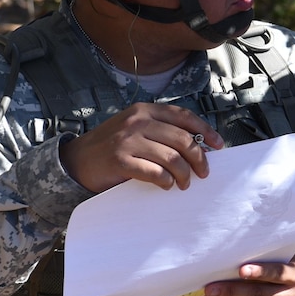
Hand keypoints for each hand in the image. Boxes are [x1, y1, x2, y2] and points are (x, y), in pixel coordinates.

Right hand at [58, 103, 223, 192]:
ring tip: (184, 184)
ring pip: (172, 158)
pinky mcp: (120, 160)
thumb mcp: (136, 129)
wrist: (76, 161)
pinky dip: (166, 181)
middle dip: (199, 159)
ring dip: (184, 174)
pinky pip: (155, 172)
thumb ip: (161, 132)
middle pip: (183, 139)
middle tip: (203, 173)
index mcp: (145, 110)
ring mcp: (128, 140)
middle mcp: (137, 121)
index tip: (219, 145)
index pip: (184, 116)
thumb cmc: (112, 147)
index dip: (205, 130)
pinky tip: (167, 185)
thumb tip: (199, 145)